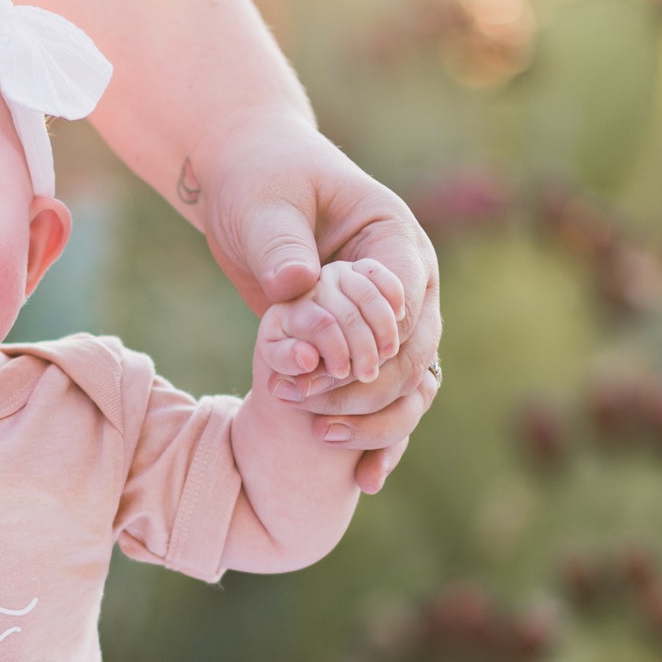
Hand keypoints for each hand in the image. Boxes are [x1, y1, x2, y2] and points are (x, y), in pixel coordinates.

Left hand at [192, 109, 441, 490]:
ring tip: (326, 442)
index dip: (382, 337)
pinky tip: (364, 480)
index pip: (409, 297)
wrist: (246, 186)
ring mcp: (388, 319)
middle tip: (317, 414)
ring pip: (409, 384)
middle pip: (416, 350)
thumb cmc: (257, 181)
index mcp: (395, 237)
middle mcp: (406, 283)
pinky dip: (377, 435)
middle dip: (370, 387)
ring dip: (375, 419)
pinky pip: (383, 398)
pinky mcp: (361, 347)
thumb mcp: (264, 205)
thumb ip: (281, 244)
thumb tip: (297, 286)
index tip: (345, 367)